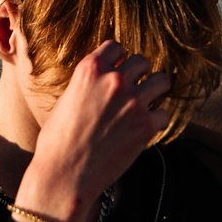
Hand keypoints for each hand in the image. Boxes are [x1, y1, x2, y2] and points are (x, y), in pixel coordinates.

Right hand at [12, 41, 170, 221]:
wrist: (65, 175)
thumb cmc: (57, 142)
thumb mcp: (66, 100)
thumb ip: (88, 84)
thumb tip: (103, 78)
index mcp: (90, 69)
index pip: (116, 46)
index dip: (118, 59)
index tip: (118, 70)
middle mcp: (114, 80)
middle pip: (142, 61)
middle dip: (139, 74)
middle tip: (134, 89)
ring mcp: (133, 102)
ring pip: (162, 81)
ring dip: (155, 91)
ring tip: (148, 103)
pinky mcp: (146, 125)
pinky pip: (164, 114)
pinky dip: (156, 121)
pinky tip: (144, 129)